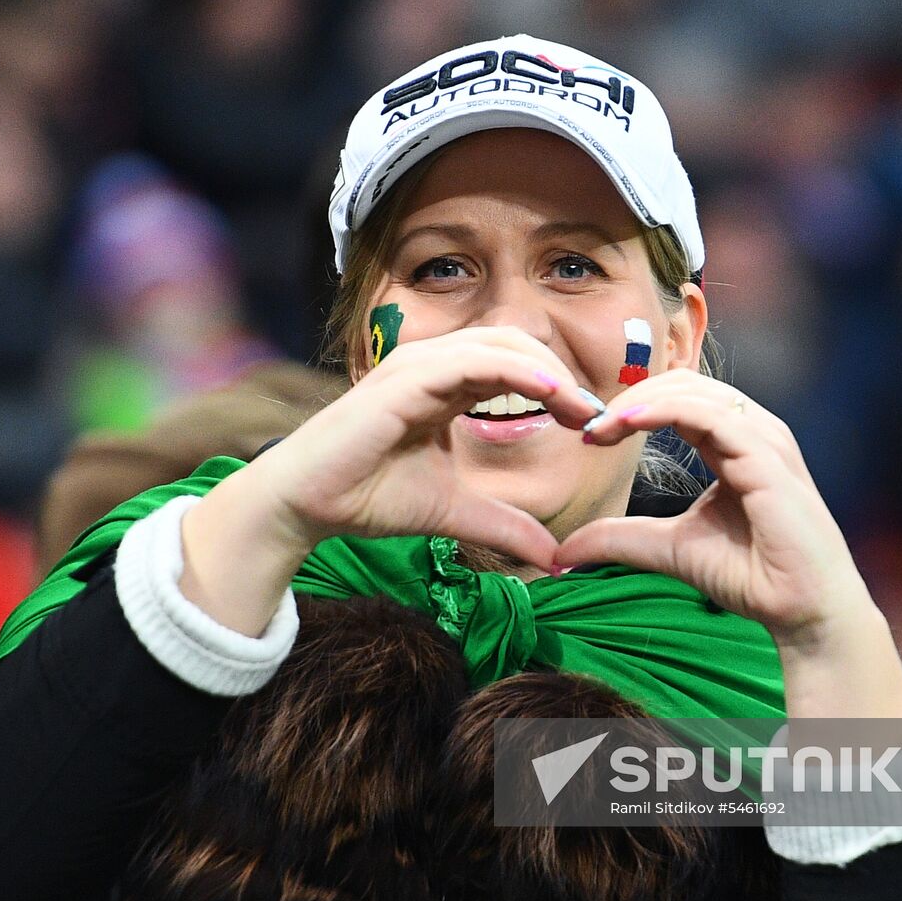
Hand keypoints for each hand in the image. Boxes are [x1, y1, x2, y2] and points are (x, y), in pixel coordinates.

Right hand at [247, 326, 596, 569]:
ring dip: (549, 372)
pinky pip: (469, 361)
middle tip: (595, 418)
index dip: (559, 387)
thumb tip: (554, 557)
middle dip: (562, 375)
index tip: (591, 425)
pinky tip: (549, 392)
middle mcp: (431, 365)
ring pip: (498, 344)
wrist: (306, 505)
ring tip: (582, 407)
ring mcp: (416, 366)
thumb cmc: (366, 497)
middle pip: (515, 343)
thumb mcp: (452, 513)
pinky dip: (515, 371)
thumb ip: (502, 526)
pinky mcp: (403, 379)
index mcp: (444, 385)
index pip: (515, 365)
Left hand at [554, 369, 871, 643]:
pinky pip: (709, 414)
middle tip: (588, 427)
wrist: (802, 610)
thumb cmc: (750, 576)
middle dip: (629, 398)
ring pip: (693, 390)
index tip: (589, 436)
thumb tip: (561, 551)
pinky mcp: (768, 457)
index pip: (678, 400)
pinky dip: (662, 412)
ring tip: (600, 427)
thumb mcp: (667, 549)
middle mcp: (752, 433)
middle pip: (683, 384)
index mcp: (734, 443)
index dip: (630, 409)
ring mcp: (764, 440)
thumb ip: (619, 539)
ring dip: (638, 402)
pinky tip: (626, 425)